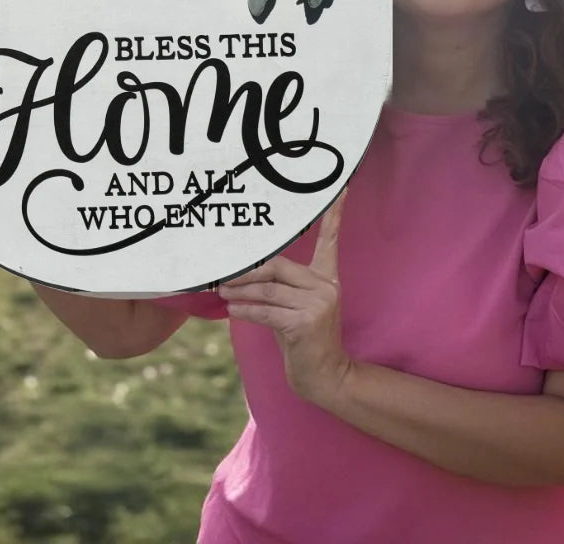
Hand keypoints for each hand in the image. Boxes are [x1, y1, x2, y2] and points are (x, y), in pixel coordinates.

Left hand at [219, 188, 351, 407]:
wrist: (325, 376)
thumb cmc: (303, 339)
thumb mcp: (294, 307)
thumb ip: (279, 287)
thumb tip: (242, 274)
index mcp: (327, 277)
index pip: (330, 239)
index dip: (334, 214)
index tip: (341, 188)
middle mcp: (325, 286)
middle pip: (278, 266)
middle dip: (247, 271)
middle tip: (224, 275)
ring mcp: (318, 304)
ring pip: (268, 290)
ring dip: (240, 291)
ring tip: (222, 291)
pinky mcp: (305, 323)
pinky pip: (267, 311)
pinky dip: (246, 310)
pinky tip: (232, 309)